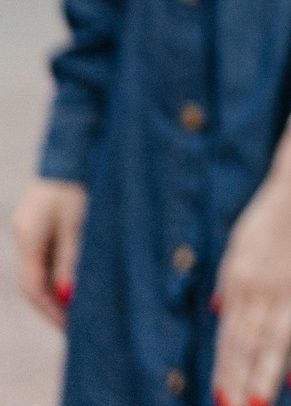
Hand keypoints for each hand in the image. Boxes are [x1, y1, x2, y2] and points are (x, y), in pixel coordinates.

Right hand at [11, 178, 85, 326]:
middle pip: (34, 280)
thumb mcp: (78, 223)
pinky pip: (47, 252)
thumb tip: (66, 295)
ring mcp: (30, 225)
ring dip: (58, 287)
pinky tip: (76, 277)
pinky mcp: (41, 218)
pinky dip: (60, 269)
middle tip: (76, 325)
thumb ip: (71, 259)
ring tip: (80, 306)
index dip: (51, 311)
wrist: (73, 146)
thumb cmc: (78, 182)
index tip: (70, 329)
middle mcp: (24, 234)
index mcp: (28, 237)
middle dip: (54, 304)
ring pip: (40, 267)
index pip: (33, 287)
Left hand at [212, 127, 290, 405]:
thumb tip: (217, 312)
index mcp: (239, 277)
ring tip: (259, 404)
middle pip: (248, 344)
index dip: (223, 368)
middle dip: (239, 381)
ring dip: (266, 376)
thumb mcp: (241, 239)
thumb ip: (230, 278)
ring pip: (276, 341)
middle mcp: (262, 287)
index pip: (228, 334)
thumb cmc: (278, 206)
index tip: (218, 396)